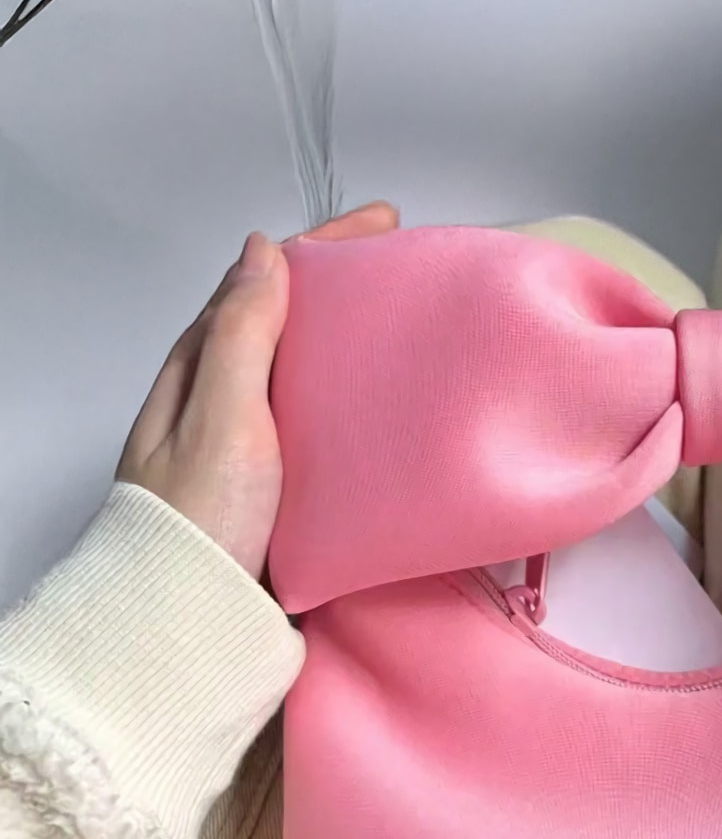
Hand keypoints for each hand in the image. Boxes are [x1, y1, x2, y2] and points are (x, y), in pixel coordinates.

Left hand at [117, 201, 399, 577]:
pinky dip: (352, 404)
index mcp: (202, 367)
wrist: (194, 615)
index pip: (266, 281)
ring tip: (409, 335)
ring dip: (351, 347)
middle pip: (288, 322)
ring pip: (305, 375)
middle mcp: (223, 397)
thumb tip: (264, 251)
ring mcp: (251, 443)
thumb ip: (241, 335)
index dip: (323, 246)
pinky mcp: (279, 486)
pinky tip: (386, 412)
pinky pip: (320, 426)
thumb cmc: (202, 516)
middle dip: (343, 290)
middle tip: (406, 274)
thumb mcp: (221, 414)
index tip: (384, 222)